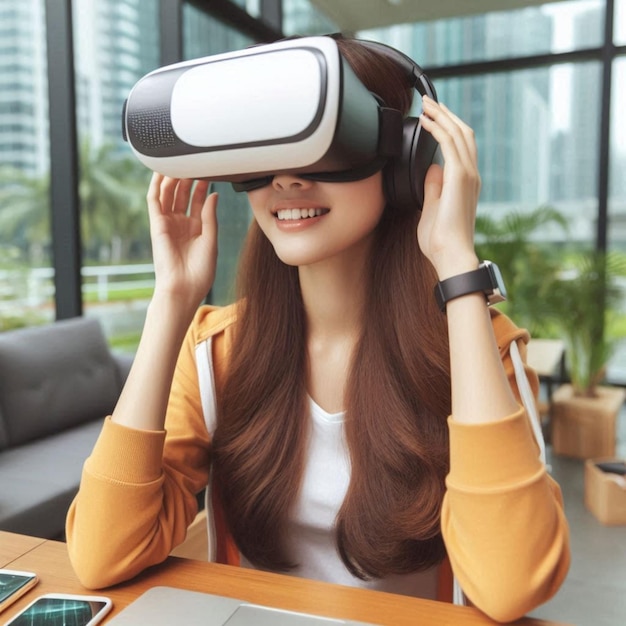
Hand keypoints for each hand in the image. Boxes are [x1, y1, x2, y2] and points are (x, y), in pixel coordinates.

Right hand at [146, 173, 217, 307]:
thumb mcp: (211, 240)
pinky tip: (161, 171)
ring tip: (181, 160)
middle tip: (196, 161)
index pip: (197, 201)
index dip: (202, 186)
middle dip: (188, 178)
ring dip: (173, 177)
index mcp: (195, 229)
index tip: (210, 171)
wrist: (184, 288)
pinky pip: (154, 200)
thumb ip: (210, 216)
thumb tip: (214, 195)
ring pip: (168, 194)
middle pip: (182, 194)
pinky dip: (156, 185)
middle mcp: (180, 224)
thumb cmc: (199, 272)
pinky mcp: (156, 224)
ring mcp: (167, 223)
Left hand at [416, 96, 480, 279]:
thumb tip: (431, 170)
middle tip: (428, 102)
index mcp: (466, 182)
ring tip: (426, 104)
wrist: (451, 254)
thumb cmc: (440, 240)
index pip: (460, 146)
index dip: (448, 127)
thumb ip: (433, 188)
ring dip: (441, 115)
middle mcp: (471, 175)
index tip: (433, 117)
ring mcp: (468, 175)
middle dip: (445, 114)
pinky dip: (438, 128)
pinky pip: (450, 144)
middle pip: (462, 133)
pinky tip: (427, 121)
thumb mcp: (432, 209)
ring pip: (458, 133)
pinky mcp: (460, 177)